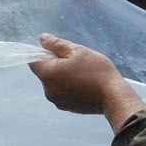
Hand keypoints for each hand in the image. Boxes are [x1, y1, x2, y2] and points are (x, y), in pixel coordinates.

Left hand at [30, 34, 145, 126]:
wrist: (112, 96)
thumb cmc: (96, 72)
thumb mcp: (77, 51)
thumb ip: (56, 44)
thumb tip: (42, 38)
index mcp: (48, 74)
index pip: (33, 60)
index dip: (42, 53)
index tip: (57, 51)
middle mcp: (48, 90)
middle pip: (44, 72)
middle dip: (55, 64)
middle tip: (75, 61)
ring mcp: (56, 100)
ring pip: (53, 82)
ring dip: (62, 76)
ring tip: (82, 73)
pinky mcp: (66, 107)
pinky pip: (61, 92)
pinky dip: (68, 87)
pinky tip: (84, 83)